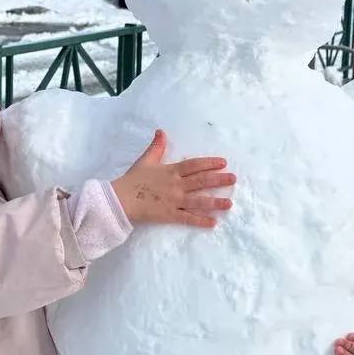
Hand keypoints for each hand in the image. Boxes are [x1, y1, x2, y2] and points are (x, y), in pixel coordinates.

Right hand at [112, 130, 235, 228]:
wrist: (121, 198)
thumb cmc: (132, 179)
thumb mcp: (145, 160)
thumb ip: (156, 147)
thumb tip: (161, 131)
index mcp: (171, 171)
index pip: (194, 165)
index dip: (209, 163)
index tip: (223, 162)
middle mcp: (176, 185)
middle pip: (201, 182)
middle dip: (218, 180)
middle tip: (233, 179)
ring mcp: (174, 201)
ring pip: (199, 201)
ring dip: (215, 202)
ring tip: (229, 204)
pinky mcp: (170, 215)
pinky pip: (188, 218)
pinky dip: (200, 221)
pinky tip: (213, 223)